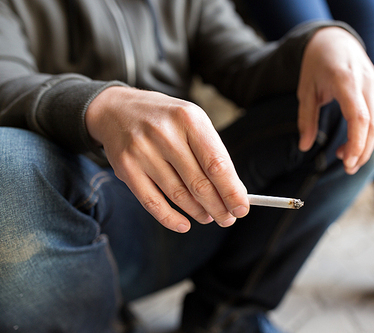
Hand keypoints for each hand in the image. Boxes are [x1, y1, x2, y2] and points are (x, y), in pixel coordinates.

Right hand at [85, 87, 248, 232]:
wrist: (117, 109)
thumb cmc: (165, 120)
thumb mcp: (192, 123)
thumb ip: (212, 153)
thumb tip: (235, 191)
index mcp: (189, 119)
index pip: (217, 164)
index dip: (232, 191)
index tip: (242, 208)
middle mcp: (165, 134)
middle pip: (199, 183)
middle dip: (218, 207)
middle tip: (228, 218)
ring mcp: (142, 151)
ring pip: (179, 195)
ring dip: (198, 212)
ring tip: (208, 217)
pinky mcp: (126, 168)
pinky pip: (152, 202)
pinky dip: (171, 218)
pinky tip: (184, 224)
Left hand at [297, 27, 373, 173]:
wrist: (335, 41)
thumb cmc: (317, 66)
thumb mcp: (305, 90)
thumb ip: (306, 119)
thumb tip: (304, 147)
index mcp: (345, 80)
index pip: (359, 117)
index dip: (356, 143)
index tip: (347, 162)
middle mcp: (366, 82)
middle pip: (373, 124)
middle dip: (362, 151)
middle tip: (348, 169)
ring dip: (365, 145)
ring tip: (345, 158)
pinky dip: (368, 134)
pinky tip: (353, 144)